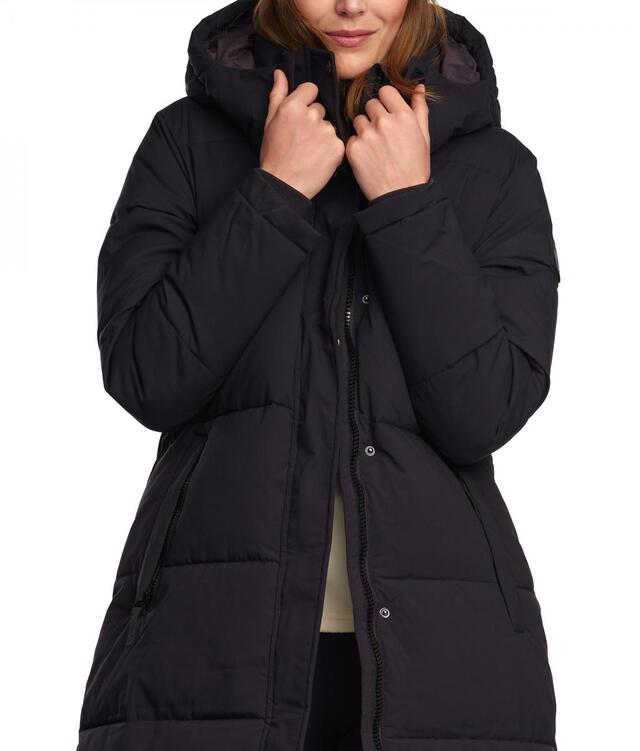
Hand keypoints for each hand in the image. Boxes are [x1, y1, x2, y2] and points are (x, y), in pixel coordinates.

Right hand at [259, 69, 345, 199]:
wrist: (284, 185)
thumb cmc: (274, 155)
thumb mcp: (270, 122)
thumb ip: (277, 95)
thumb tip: (280, 73)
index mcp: (293, 106)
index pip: (311, 89)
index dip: (307, 102)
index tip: (301, 118)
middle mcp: (311, 115)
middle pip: (321, 109)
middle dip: (314, 121)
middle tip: (302, 141)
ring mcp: (326, 131)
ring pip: (329, 126)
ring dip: (322, 136)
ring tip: (309, 152)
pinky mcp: (338, 147)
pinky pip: (337, 142)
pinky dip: (331, 150)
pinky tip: (318, 159)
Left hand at [345, 83, 430, 200]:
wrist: (401, 196)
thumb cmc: (415, 167)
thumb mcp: (424, 136)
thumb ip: (420, 109)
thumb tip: (419, 88)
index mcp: (403, 116)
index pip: (385, 91)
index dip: (386, 101)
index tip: (387, 112)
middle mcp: (384, 122)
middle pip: (370, 104)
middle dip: (375, 115)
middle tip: (382, 134)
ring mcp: (367, 135)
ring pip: (359, 120)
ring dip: (364, 129)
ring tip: (375, 147)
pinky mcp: (354, 149)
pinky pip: (351, 138)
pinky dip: (357, 146)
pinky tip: (368, 158)